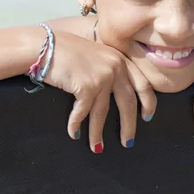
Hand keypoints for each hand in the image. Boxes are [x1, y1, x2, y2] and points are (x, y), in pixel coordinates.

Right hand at [44, 31, 155, 152]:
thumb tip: (118, 95)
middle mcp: (115, 66)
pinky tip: (74, 133)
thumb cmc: (67, 51)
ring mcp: (102, 76)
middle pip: (128, 102)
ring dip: (98, 132)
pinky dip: (76, 124)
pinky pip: (83, 112)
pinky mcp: (86, 86)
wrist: (45, 45)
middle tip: (128, 143)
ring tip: (97, 148)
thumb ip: (111, 68)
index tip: (147, 117)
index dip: (148, 102)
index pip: (143, 83)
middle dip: (129, 125)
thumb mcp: (97, 54)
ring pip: (103, 112)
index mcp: (120, 58)